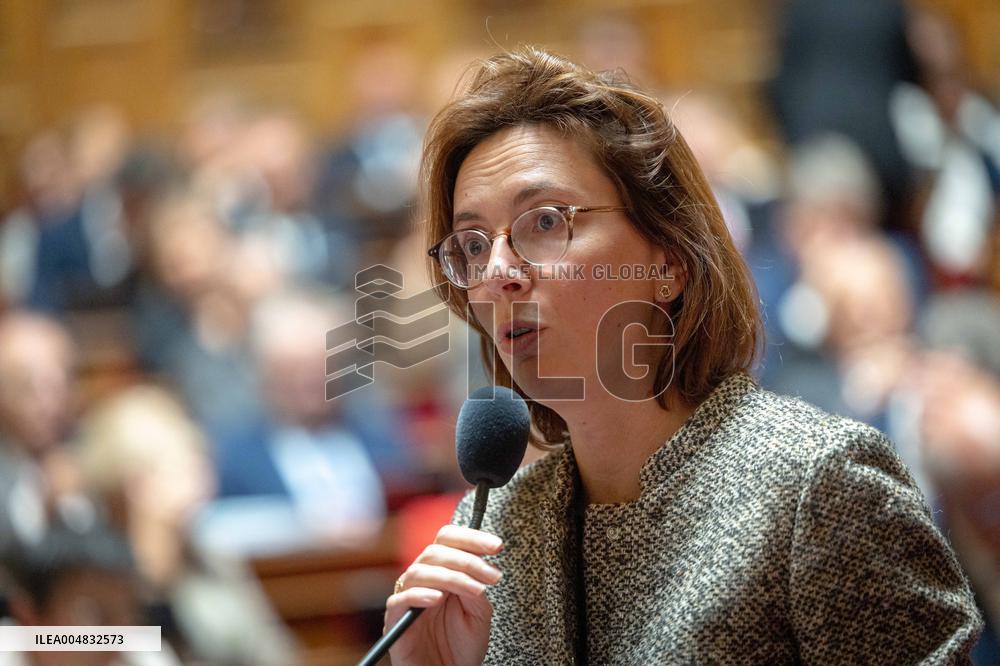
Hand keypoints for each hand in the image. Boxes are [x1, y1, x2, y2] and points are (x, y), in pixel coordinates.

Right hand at [385, 524, 503, 665]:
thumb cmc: (461, 647)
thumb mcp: (478, 613)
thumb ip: (476, 587)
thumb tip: (475, 567)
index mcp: (441, 572)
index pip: (448, 540)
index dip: (471, 538)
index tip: (496, 546)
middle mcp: (423, 581)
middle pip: (435, 551)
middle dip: (468, 560)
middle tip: (493, 576)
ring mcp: (407, 598)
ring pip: (419, 571)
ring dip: (452, 576)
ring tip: (475, 591)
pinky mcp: (395, 620)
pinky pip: (400, 599)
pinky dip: (419, 595)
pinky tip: (438, 598)